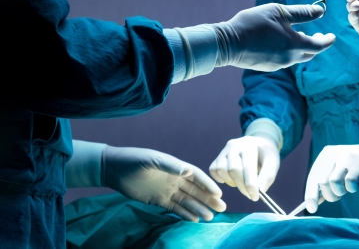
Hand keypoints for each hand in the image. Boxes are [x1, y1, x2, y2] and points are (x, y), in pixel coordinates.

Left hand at [102, 146, 225, 221]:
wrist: (113, 169)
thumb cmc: (133, 160)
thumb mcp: (151, 160)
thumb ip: (170, 165)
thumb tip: (188, 171)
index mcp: (175, 167)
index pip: (196, 177)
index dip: (208, 185)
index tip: (219, 193)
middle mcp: (175, 179)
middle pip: (196, 190)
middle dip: (209, 199)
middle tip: (222, 208)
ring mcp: (167, 190)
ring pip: (187, 201)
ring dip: (199, 208)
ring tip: (210, 217)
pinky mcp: (158, 200)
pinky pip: (175, 208)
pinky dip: (185, 214)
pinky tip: (195, 220)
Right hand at [209, 136, 279, 200]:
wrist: (258, 144)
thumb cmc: (265, 155)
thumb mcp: (273, 163)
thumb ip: (268, 176)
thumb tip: (260, 191)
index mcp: (249, 145)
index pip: (247, 166)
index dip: (250, 184)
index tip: (255, 197)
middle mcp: (234, 145)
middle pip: (233, 169)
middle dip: (242, 186)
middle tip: (250, 195)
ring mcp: (224, 151)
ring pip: (221, 170)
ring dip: (231, 182)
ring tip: (242, 183)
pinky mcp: (218, 157)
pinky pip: (213, 170)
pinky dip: (220, 179)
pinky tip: (231, 180)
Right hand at [214, 3, 335, 70]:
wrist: (228, 44)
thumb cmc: (253, 24)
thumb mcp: (279, 12)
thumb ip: (302, 13)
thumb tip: (321, 12)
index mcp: (295, 45)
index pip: (319, 46)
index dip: (327, 40)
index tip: (332, 36)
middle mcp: (289, 58)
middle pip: (309, 54)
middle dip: (316, 44)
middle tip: (317, 34)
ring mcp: (278, 65)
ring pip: (296, 58)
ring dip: (300, 48)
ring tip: (297, 35)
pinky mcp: (268, 67)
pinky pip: (284, 60)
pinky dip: (288, 51)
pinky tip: (280, 42)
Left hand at [304, 141, 358, 212]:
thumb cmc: (357, 167)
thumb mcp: (338, 172)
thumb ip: (326, 184)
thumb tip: (312, 204)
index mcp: (325, 154)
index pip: (312, 178)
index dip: (310, 195)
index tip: (312, 209)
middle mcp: (333, 153)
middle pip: (321, 183)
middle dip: (330, 195)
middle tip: (341, 194)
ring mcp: (346, 157)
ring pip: (333, 183)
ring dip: (341, 192)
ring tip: (349, 187)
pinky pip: (349, 183)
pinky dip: (353, 188)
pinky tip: (358, 183)